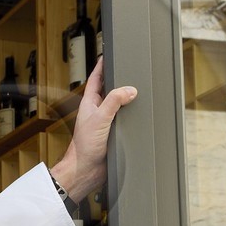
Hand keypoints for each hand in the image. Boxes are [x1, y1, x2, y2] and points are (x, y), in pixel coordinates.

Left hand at [50, 57, 136, 201]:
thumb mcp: (100, 118)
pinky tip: (140, 115)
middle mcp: (97, 111)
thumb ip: (114, 102)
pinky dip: (132, 117)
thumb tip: (130, 90)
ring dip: (127, 100)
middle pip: (110, 91)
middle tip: (129, 68)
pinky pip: (124, 121)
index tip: (108, 54)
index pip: (96, 79)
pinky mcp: (113, 134)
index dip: (102, 66)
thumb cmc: (85, 147)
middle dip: (119, 81)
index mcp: (90, 103)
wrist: (86, 171)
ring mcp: (105, 123)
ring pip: (118, 106)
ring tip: (139, 88)